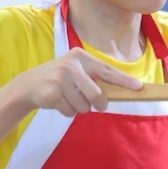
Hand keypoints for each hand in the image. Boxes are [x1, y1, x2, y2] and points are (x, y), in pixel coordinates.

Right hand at [12, 48, 142, 116]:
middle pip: (97, 95)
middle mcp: (71, 66)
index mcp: (80, 56)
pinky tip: (58, 101)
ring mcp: (60, 79)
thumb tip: (121, 90)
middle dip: (98, 104)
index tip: (139, 87)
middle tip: (94, 104)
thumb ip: (94, 77)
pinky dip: (67, 111)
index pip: (107, 70)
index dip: (124, 80)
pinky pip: (70, 112)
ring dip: (78, 107)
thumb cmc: (59, 78)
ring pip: (84, 106)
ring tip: (67, 97)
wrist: (28, 85)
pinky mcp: (52, 94)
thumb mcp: (75, 70)